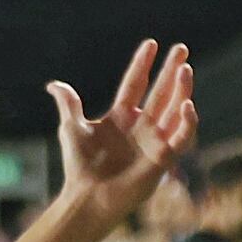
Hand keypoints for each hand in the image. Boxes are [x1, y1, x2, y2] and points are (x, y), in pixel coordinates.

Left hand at [47, 41, 197, 230]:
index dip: (143, 64)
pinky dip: (187, 122)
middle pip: (160, 92)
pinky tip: (188, 104)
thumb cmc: (79, 166)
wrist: (87, 197)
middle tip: (182, 48)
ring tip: (185, 70)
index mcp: (121, 117)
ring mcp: (153, 141)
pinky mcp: (163, 158)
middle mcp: (141, 126)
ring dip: (181, 90)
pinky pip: (181, 138)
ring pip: (173, 110)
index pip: (135, 84)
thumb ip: (69, 104)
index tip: (151, 44)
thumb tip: (53, 84)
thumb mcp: (71, 128)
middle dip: (171, 70)